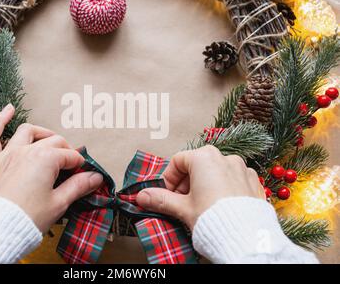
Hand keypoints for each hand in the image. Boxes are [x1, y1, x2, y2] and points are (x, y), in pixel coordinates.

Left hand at [0, 104, 102, 232]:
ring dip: (41, 133)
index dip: (79, 165)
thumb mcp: (59, 203)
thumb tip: (96, 177)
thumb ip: (78, 186)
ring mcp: (7, 154)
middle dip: (65, 151)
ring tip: (50, 138)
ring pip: (27, 132)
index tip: (84, 175)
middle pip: (53, 142)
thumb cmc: (28, 218)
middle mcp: (26, 150)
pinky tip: (8, 108)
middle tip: (70, 165)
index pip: (69, 156)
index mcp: (46, 159)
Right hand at [137, 145, 263, 229]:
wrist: (246, 239)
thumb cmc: (214, 219)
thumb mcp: (182, 208)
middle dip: (187, 183)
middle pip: (197, 165)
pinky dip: (224, 189)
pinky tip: (220, 206)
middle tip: (183, 202)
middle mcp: (225, 158)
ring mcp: (242, 169)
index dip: (169, 178)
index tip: (169, 194)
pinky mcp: (254, 182)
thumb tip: (142, 196)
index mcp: (204, 158)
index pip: (178, 161)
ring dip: (205, 185)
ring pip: (216, 172)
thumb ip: (161, 199)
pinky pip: (233, 180)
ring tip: (202, 206)